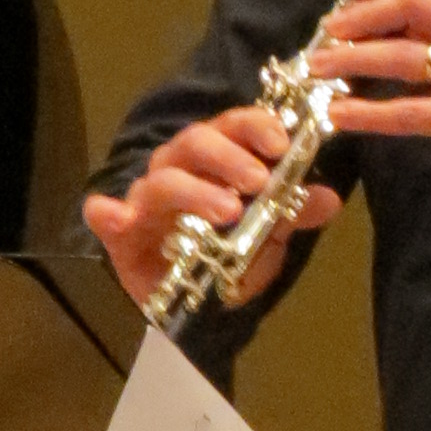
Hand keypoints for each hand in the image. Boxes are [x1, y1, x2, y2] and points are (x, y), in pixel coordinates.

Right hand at [81, 106, 342, 310]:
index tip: (281, 144)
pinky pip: (103, 215)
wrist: (191, 304)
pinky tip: (117, 218)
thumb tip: (328, 198)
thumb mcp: (268, 238)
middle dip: (228, 157)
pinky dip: (107, 213)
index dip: (255, 126)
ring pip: (163, 179)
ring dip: (194, 190)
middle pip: (195, 143)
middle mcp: (179, 168)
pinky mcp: (120, 232)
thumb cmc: (225, 257)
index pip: (233, 126)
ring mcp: (147, 198)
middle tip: (258, 181)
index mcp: (216, 159)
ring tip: (228, 211)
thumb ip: (292, 215)